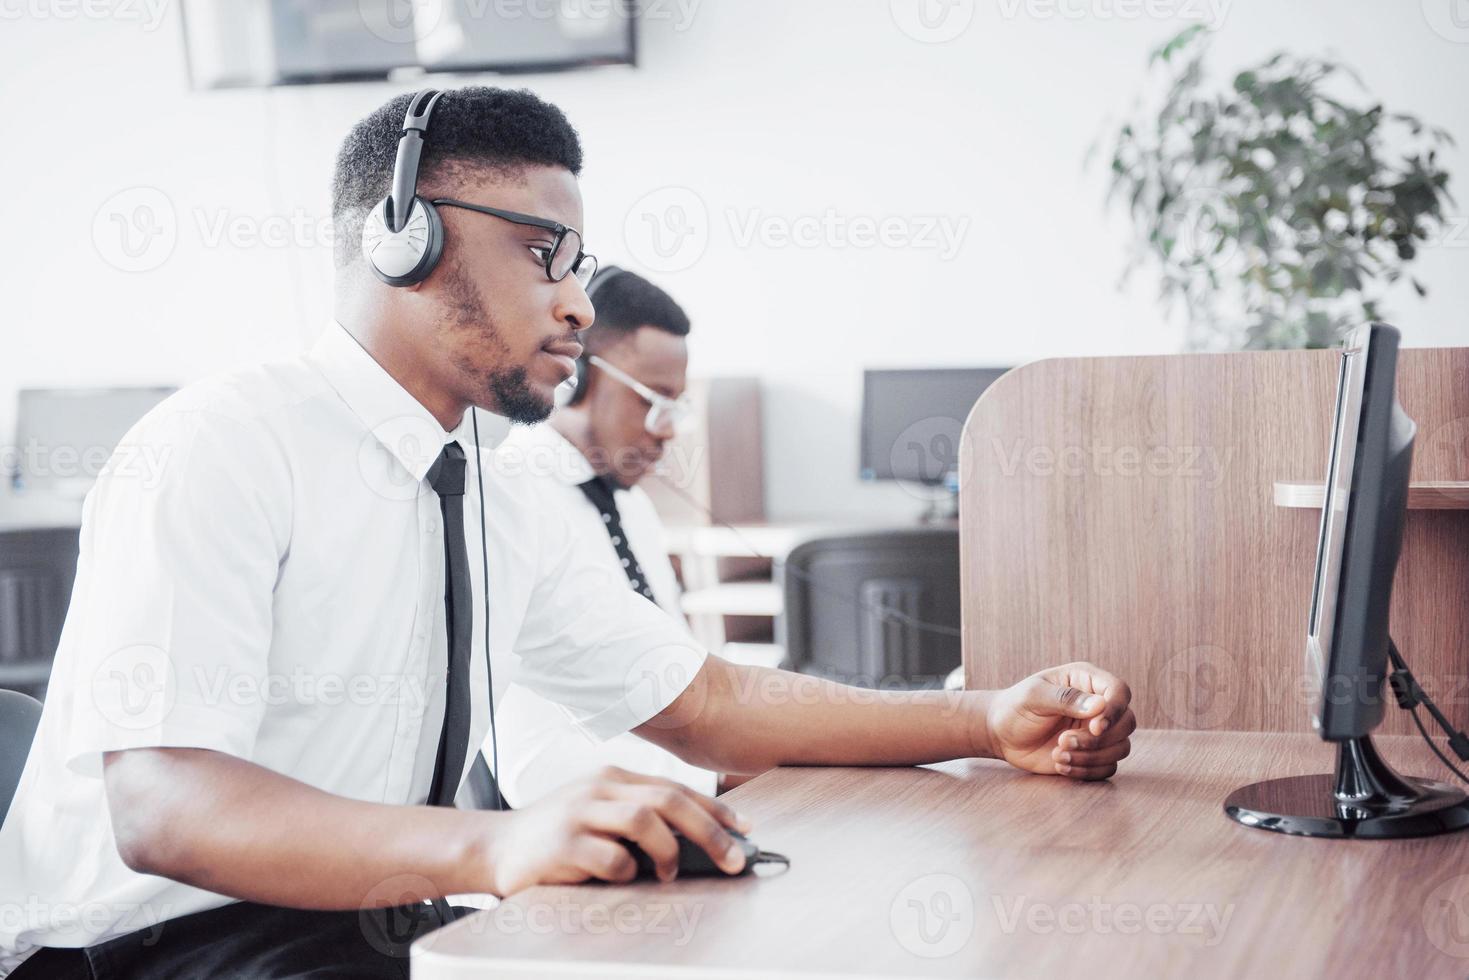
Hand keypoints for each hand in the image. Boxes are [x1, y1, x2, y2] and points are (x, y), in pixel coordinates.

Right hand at [483, 766, 752, 894]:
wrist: (496, 847)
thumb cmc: (557, 835)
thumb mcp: (599, 813)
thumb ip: (638, 817)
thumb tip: (699, 839)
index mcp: (613, 778)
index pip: (675, 787)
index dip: (714, 809)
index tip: (745, 830)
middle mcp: (598, 788)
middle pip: (667, 799)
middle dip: (709, 830)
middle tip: (733, 859)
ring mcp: (579, 812)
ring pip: (643, 819)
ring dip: (668, 849)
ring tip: (669, 871)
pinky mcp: (562, 843)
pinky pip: (611, 857)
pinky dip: (626, 871)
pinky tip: (621, 877)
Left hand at [985, 662, 1134, 779]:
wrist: (1002, 734)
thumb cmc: (1016, 707)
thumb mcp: (1033, 697)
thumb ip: (1065, 699)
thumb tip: (1100, 706)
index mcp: (1086, 681)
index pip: (1119, 691)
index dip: (1114, 711)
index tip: (1094, 728)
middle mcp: (1098, 705)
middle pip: (1126, 722)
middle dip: (1098, 739)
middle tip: (1063, 742)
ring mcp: (1098, 732)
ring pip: (1121, 748)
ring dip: (1091, 757)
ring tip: (1058, 755)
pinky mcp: (1093, 754)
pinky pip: (1108, 767)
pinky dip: (1087, 771)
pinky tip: (1061, 766)